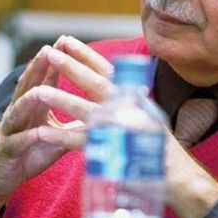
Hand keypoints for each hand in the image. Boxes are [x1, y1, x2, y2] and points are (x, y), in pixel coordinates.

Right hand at [0, 36, 112, 217]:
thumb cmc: (29, 152)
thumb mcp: (54, 134)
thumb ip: (73, 121)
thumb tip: (102, 113)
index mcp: (33, 106)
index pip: (43, 78)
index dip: (53, 62)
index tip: (66, 42)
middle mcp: (19, 113)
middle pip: (28, 86)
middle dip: (38, 68)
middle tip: (48, 50)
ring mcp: (11, 130)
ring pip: (18, 110)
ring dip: (29, 99)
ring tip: (40, 89)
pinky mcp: (6, 151)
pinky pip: (17, 142)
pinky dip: (27, 137)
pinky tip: (36, 133)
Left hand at [44, 38, 217, 217]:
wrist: (178, 176)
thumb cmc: (158, 144)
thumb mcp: (144, 112)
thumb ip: (125, 96)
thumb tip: (108, 77)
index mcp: (134, 96)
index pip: (108, 71)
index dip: (87, 55)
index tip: (67, 40)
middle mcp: (130, 108)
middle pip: (97, 84)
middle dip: (72, 68)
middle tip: (50, 54)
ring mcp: (123, 130)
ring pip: (88, 112)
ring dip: (63, 101)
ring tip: (39, 92)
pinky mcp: (115, 154)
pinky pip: (84, 144)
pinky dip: (63, 138)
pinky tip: (43, 133)